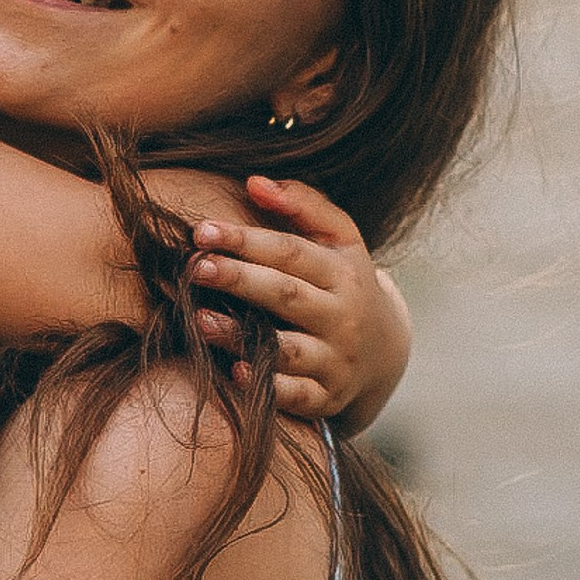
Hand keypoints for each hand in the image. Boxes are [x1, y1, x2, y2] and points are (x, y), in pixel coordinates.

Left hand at [186, 174, 409, 427]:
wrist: (383, 352)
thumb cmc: (343, 283)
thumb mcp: (340, 240)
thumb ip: (302, 205)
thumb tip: (253, 181)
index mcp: (343, 272)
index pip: (291, 252)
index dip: (246, 241)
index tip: (202, 231)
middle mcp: (342, 317)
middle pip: (286, 295)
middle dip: (240, 280)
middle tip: (196, 267)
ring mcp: (335, 360)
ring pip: (287, 348)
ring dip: (242, 335)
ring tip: (199, 320)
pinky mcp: (325, 397)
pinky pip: (296, 395)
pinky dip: (268, 386)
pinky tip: (236, 372)